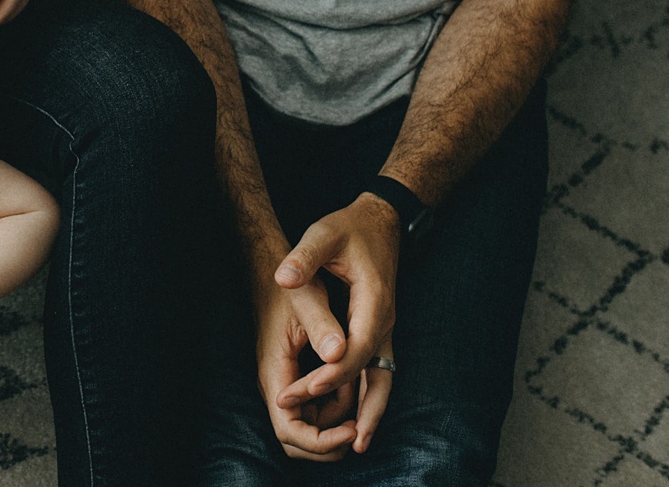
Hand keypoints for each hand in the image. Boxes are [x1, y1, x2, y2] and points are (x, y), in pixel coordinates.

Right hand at [253, 272, 358, 460]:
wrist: (275, 274)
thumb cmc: (290, 287)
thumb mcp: (307, 300)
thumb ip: (321, 326)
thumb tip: (339, 354)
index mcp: (275, 373)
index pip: (290, 432)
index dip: (321, 441)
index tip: (353, 428)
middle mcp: (278, 385)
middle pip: (299, 441)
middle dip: (330, 441)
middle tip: (360, 424)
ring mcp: (287, 384)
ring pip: (311, 426)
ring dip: (338, 418)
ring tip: (357, 386)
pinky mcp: (297, 378)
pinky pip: (317, 408)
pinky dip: (339, 404)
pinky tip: (352, 379)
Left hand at [272, 195, 400, 417]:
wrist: (379, 222)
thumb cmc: (349, 229)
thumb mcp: (324, 234)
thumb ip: (304, 257)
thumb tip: (283, 277)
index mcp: (374, 302)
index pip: (357, 348)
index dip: (332, 372)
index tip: (307, 388)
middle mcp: (385, 322)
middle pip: (376, 374)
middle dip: (353, 405)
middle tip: (334, 436)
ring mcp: (385, 330)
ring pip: (383, 380)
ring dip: (371, 412)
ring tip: (356, 445)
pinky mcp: (378, 332)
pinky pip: (378, 373)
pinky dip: (369, 397)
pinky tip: (357, 419)